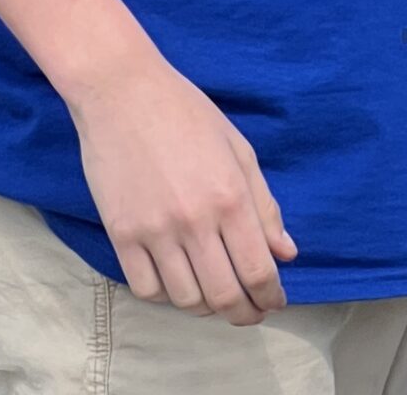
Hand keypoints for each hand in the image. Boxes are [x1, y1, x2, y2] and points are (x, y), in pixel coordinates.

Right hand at [67, 48, 295, 324]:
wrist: (123, 92)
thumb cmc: (186, 112)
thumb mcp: (238, 149)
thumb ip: (264, 205)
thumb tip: (286, 253)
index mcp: (231, 196)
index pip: (258, 270)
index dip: (270, 296)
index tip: (274, 301)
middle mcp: (195, 221)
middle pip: (224, 296)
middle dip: (244, 313)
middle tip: (249, 312)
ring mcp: (155, 231)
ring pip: (186, 300)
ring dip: (206, 307)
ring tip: (215, 295)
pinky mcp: (121, 235)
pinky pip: (146, 289)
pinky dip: (166, 296)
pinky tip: (177, 282)